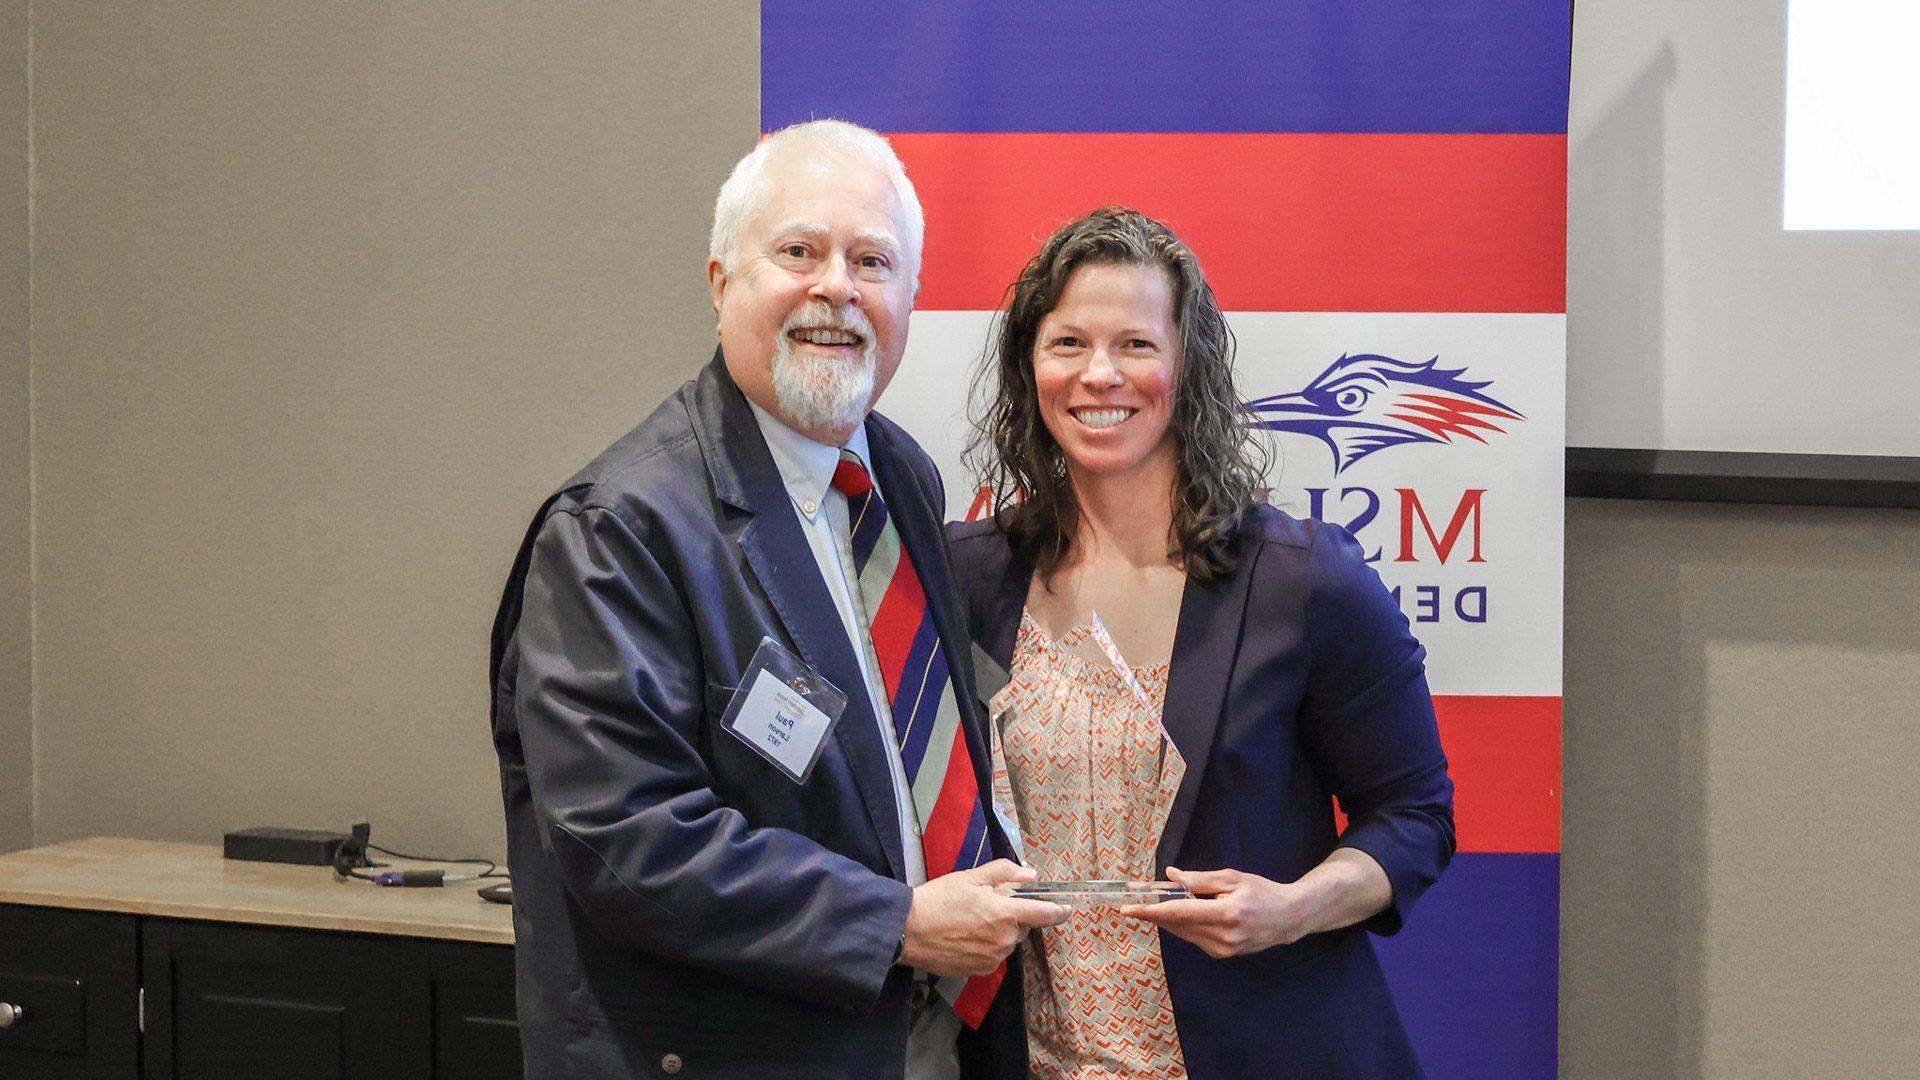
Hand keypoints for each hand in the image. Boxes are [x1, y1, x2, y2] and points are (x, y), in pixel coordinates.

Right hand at [900, 860, 1069, 976]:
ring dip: (998, 932)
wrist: (908, 930)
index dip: (1058, 911)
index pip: (1044, 914)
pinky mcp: (978, 971)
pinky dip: (985, 946)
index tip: (1065, 909)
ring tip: (971, 922)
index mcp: (1005, 914)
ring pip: (1006, 943)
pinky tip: (965, 937)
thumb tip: (1030, 874)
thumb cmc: (939, 899)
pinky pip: (992, 956)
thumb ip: (1004, 873)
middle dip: (1012, 917)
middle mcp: (1004, 940)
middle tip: (987, 906)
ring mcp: (992, 958)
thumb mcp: (971, 877)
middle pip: (1021, 928)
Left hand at [1120, 866, 1309, 958]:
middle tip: (1135, 900)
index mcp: (1226, 914)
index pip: (1179, 913)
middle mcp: (1223, 937)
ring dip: (1168, 919)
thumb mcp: (1232, 878)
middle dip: (1154, 912)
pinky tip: (1185, 914)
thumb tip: (1171, 877)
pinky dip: (1184, 925)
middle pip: (1177, 925)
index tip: (1128, 909)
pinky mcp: (1222, 955)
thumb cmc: (1262, 891)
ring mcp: (1223, 949)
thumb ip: (1200, 879)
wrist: (1288, 918)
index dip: (1150, 911)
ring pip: (1183, 933)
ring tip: (1158, 903)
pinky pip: (1193, 938)